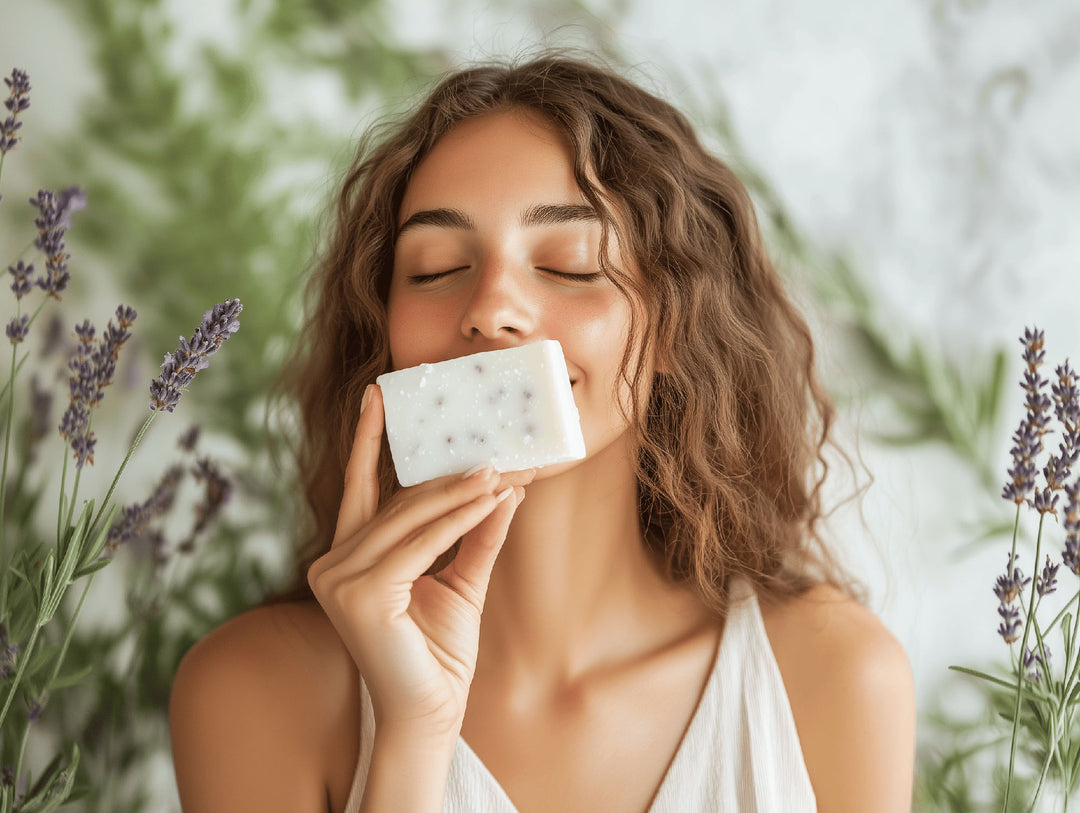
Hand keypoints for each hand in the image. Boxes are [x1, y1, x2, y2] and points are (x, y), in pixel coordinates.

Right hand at [308, 384, 531, 738]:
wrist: (431, 713)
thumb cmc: (439, 652)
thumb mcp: (460, 580)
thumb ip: (472, 534)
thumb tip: (501, 488)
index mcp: (345, 558)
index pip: (360, 489)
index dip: (369, 440)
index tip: (378, 394)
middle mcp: (331, 564)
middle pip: (398, 503)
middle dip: (450, 477)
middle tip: (497, 453)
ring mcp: (338, 579)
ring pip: (411, 518)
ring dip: (462, 494)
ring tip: (503, 473)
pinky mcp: (360, 594)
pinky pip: (422, 543)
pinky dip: (460, 521)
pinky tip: (490, 501)